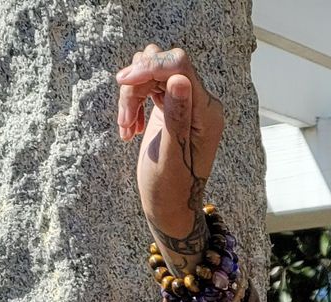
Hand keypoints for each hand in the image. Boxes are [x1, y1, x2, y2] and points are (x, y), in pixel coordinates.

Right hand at [116, 44, 223, 262]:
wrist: (169, 207)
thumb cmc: (172, 189)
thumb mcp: (172, 154)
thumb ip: (177, 116)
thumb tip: (180, 79)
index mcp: (207, 112)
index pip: (179, 65)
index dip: (149, 66)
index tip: (123, 82)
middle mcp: (200, 102)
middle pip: (161, 65)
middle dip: (136, 84)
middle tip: (125, 120)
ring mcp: (184, 102)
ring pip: (150, 72)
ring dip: (131, 94)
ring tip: (126, 128)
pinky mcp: (169, 106)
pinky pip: (147, 85)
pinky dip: (132, 101)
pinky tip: (129, 128)